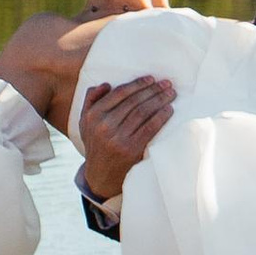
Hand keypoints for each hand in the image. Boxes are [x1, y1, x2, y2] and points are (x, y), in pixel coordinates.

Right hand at [81, 74, 175, 203]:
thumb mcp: (85, 122)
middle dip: (153, 90)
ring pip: (143, 112)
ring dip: (160, 100)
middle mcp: (104, 126)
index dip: (137, 84)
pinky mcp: (131, 150)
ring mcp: (118, 138)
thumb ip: (91, 100)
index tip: (151, 79)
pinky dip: (161, 117)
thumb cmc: (96, 143)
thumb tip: (106, 84)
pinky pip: (149, 128)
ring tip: (170, 93)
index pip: (119, 93)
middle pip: (134, 102)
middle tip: (167, 83)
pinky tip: (169, 110)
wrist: (100, 175)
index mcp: (93, 115)